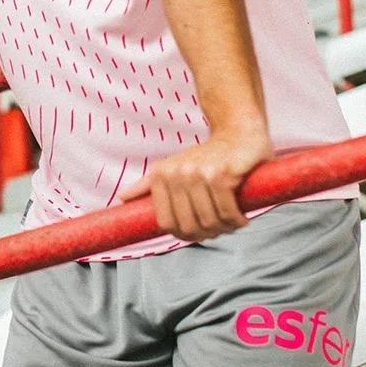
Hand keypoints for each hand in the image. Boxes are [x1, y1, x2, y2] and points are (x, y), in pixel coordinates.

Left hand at [120, 127, 273, 242]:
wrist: (238, 132)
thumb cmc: (208, 155)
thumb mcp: (175, 167)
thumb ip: (149, 184)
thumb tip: (122, 197)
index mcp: (161, 175)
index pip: (166, 223)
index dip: (184, 234)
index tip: (200, 233)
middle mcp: (176, 174)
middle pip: (188, 225)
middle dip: (207, 234)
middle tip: (221, 230)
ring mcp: (198, 173)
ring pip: (209, 220)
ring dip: (225, 228)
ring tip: (233, 223)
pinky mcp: (221, 174)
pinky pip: (226, 211)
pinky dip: (236, 220)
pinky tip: (242, 219)